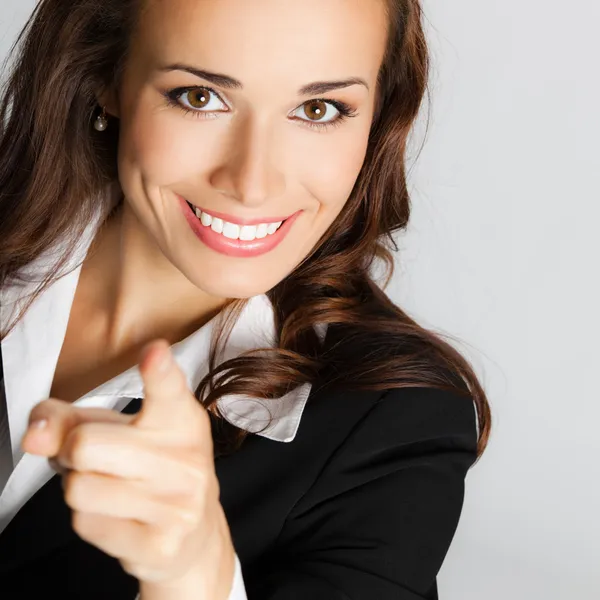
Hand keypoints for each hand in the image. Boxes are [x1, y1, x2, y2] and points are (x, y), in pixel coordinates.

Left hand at [21, 340, 235, 598]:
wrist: (193, 532)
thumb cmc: (148, 467)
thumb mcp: (117, 431)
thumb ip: (70, 420)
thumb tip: (33, 434)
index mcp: (180, 418)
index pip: (168, 389)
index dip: (159, 370)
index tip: (154, 352)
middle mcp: (187, 457)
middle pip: (84, 445)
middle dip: (71, 452)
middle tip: (96, 456)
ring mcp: (179, 503)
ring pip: (78, 488)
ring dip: (79, 487)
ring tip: (110, 486)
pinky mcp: (161, 544)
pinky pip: (86, 524)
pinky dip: (89, 518)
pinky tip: (120, 515)